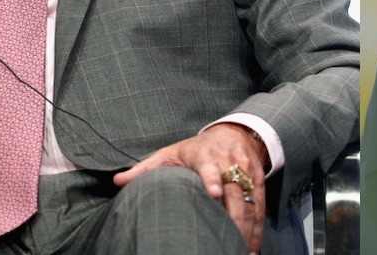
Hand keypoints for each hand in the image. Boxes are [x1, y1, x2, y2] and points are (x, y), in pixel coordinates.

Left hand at [113, 123, 268, 253]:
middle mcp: (228, 162)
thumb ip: (145, 169)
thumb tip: (117, 181)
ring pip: (249, 201)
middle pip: (233, 190)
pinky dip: (258, 228)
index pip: (209, 168)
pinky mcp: (258, 179)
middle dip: (233, 217)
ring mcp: (246, 171)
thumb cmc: (196, 149)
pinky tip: (252, 248)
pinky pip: (259, 206)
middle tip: (228, 240)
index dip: (211, 180)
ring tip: (241, 251)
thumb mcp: (170, 154)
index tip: (213, 193)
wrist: (234, 133)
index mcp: (204, 156)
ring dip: (247, 228)